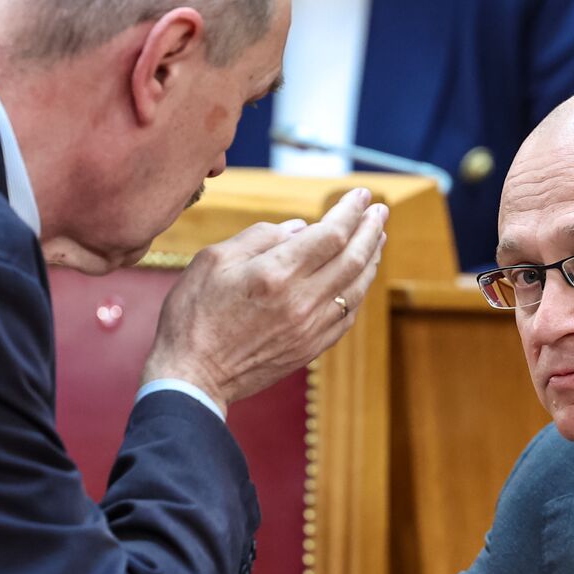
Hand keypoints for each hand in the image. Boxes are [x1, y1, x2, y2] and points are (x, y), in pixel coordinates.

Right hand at [142, 187, 389, 411]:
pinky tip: (359, 279)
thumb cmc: (193, 314)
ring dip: (371, 259)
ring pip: (356, 288)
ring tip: (377, 238)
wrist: (192, 377)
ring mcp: (310, 328)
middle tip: (381, 211)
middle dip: (371, 230)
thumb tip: (301, 228)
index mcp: (276, 273)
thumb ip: (259, 237)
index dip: (351, 211)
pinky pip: (347, 316)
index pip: (331, 234)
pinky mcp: (310, 348)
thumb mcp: (213, 260)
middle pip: (353, 259)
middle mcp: (301, 301)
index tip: (362, 196)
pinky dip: (358, 292)